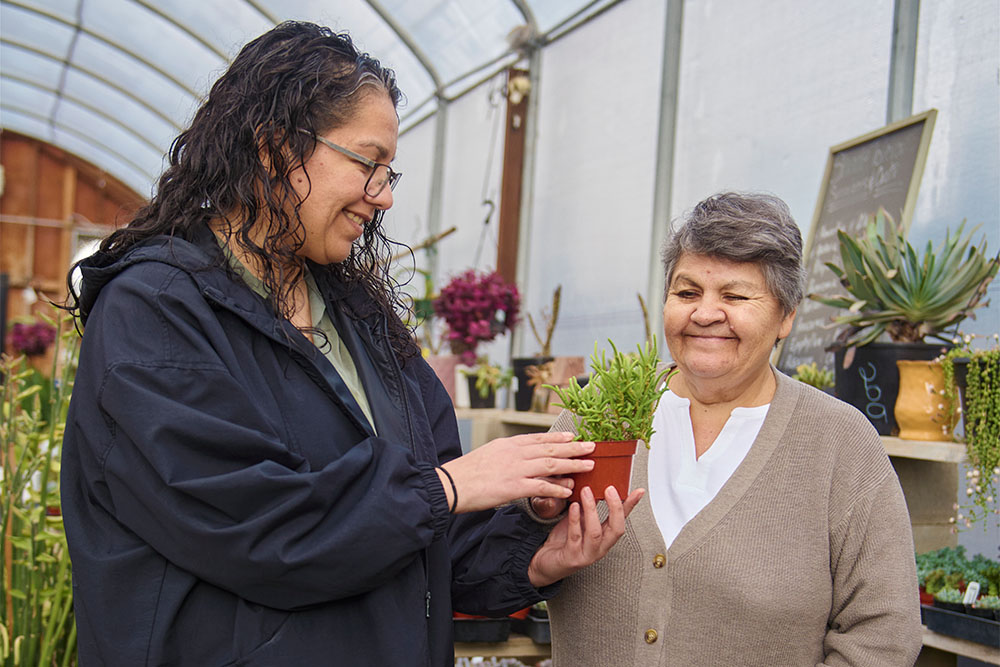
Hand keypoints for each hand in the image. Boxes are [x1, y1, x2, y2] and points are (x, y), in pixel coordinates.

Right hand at [438, 432, 594, 512]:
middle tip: (592, 447)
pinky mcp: (514, 487)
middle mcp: (515, 453)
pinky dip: (557, 488)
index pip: (539, 439)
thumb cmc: (466, 472)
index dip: (559, 438)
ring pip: (551, 465)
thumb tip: (518, 455)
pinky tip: (568, 490)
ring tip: (589, 466)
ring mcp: (516, 469)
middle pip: (550, 449)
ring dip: (572, 465)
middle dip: (574, 448)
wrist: (451, 485)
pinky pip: (541, 487)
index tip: (574, 436)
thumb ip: (506, 453)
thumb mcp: (488, 454)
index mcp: (508, 444)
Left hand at [526, 485, 643, 587]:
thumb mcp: (580, 521)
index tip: (638, 491)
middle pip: (616, 529)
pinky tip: (573, 506)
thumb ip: (589, 508)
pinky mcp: (572, 558)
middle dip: (615, 508)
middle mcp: (600, 547)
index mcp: (604, 538)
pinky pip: (575, 537)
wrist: (546, 561)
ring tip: (586, 492)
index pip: (622, 520)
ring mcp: (587, 554)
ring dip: (592, 510)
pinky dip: (575, 520)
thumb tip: (594, 486)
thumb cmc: (564, 541)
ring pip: (595, 533)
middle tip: (610, 489)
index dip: (631, 506)